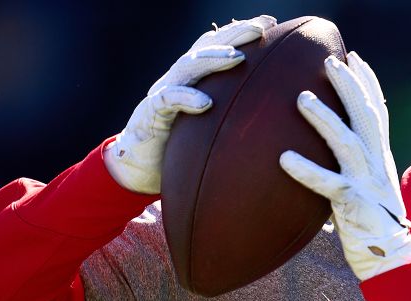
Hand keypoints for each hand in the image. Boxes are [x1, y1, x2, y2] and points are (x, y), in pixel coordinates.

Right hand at [105, 15, 276, 193]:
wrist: (139, 167)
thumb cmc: (178, 147)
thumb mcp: (209, 127)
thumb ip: (231, 114)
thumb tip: (271, 114)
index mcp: (193, 79)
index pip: (217, 47)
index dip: (240, 33)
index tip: (270, 23)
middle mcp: (178, 80)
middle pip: (206, 48)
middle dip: (233, 35)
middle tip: (260, 28)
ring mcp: (163, 93)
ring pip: (188, 67)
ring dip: (213, 59)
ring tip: (238, 57)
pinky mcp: (150, 114)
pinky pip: (167, 100)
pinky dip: (186, 98)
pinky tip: (206, 102)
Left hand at [280, 53, 410, 281]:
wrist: (391, 256)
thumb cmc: (373, 223)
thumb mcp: (368, 186)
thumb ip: (354, 165)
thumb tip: (332, 151)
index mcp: (380, 157)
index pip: (377, 111)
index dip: (367, 82)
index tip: (353, 57)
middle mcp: (376, 163)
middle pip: (366, 115)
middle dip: (349, 85)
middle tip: (328, 61)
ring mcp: (366, 182)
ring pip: (347, 141)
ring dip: (325, 117)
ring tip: (302, 98)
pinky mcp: (353, 204)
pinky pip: (327, 183)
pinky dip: (306, 170)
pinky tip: (284, 158)